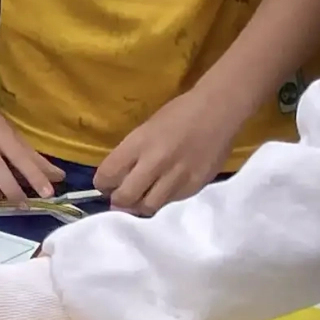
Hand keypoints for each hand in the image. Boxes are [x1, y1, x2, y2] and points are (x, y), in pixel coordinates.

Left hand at [94, 87, 241, 213]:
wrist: (217, 112)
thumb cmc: (178, 114)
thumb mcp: (146, 129)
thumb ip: (132, 154)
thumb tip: (118, 178)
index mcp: (139, 143)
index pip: (108, 174)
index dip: (102, 184)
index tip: (104, 185)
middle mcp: (155, 163)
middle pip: (125, 197)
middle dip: (118, 201)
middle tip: (119, 198)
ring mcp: (177, 177)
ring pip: (148, 207)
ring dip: (139, 207)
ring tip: (139, 200)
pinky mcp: (195, 187)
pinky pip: (170, 203)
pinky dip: (162, 201)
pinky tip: (161, 193)